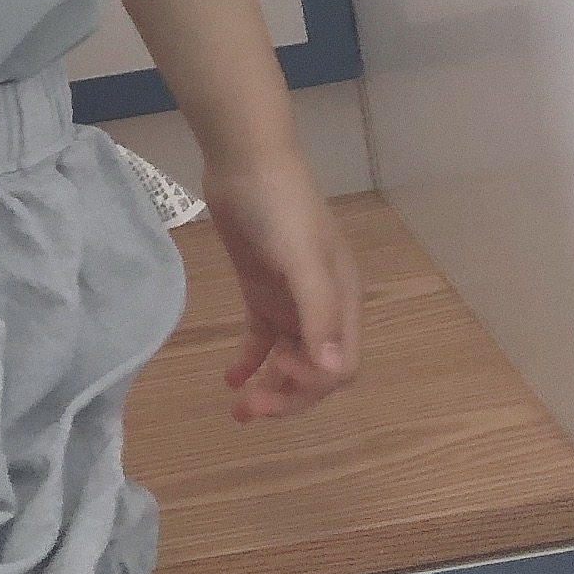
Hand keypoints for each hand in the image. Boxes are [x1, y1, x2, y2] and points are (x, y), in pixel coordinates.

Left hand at [201, 145, 361, 422]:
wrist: (245, 160)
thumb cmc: (280, 207)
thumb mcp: (301, 259)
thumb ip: (316, 313)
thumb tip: (333, 374)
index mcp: (343, 300)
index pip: (341, 366)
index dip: (313, 385)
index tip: (278, 380)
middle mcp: (322, 305)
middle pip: (316, 370)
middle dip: (289, 396)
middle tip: (250, 413)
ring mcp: (291, 298)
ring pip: (288, 359)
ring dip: (270, 386)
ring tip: (239, 409)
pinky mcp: (261, 288)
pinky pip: (261, 337)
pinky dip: (249, 361)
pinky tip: (230, 379)